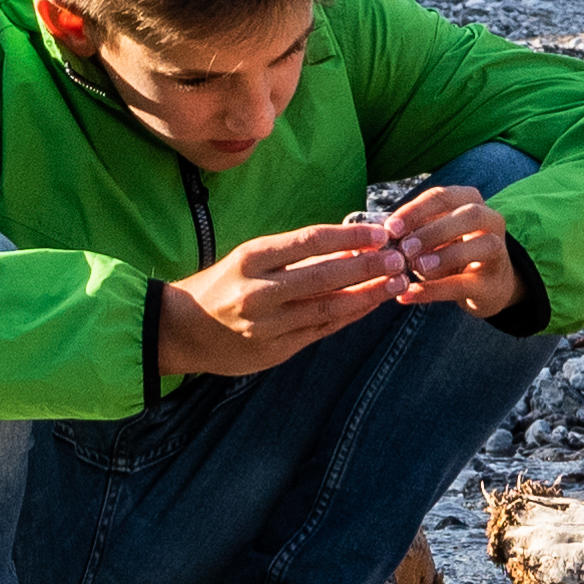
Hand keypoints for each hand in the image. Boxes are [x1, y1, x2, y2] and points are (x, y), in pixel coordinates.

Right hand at [150, 221, 414, 380]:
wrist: (183, 329)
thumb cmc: (223, 284)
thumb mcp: (249, 257)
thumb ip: (294, 254)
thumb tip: (348, 245)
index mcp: (251, 258)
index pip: (309, 241)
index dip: (349, 238)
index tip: (381, 233)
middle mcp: (258, 291)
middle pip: (323, 277)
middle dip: (367, 267)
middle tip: (400, 258)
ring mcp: (267, 325)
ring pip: (326, 308)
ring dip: (366, 295)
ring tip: (396, 283)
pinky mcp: (274, 350)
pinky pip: (320, 330)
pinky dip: (348, 316)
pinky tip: (371, 305)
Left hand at [375, 181, 522, 318]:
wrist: (488, 285)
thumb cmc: (452, 252)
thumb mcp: (434, 236)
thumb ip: (413, 231)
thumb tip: (382, 234)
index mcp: (471, 201)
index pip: (443, 196)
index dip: (416, 210)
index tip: (390, 228)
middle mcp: (490, 221)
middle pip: (469, 215)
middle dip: (434, 230)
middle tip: (404, 248)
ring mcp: (498, 251)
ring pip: (481, 245)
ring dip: (445, 255)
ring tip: (415, 267)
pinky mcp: (492, 284)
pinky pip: (464, 284)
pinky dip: (434, 290)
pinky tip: (408, 295)